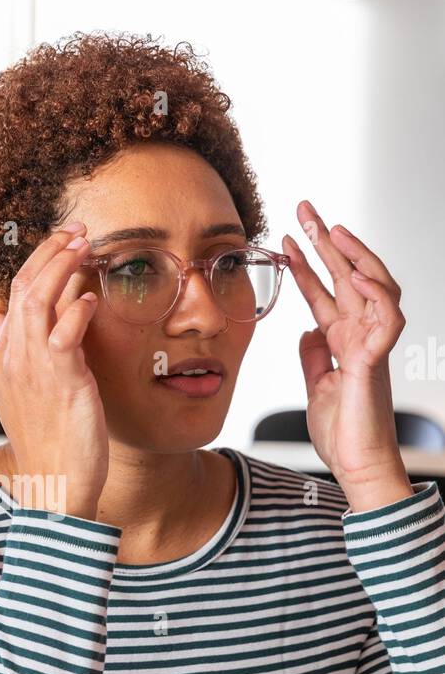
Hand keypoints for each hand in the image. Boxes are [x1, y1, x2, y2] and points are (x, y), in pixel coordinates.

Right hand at [0, 222, 107, 518]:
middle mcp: (12, 359)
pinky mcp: (59, 381)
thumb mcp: (34, 398)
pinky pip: (64, 333)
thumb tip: (21, 327)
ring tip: (85, 244)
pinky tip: (92, 299)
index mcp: (5, 361)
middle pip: (21, 287)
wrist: (53, 489)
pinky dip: (77, 310)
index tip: (64, 245)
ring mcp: (32, 369)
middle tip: (77, 228)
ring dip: (62, 265)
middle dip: (49, 251)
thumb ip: (31, 359)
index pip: (15, 298)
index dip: (38, 265)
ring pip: (37, 299)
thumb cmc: (51, 447)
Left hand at [283, 203, 413, 512]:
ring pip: (375, 285)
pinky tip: (361, 275)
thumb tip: (307, 330)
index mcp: (342, 340)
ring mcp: (371, 345)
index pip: (322, 291)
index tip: (285, 239)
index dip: (304, 264)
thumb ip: (313, 355)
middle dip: (325, 241)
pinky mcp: (377, 360)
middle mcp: (359, 336)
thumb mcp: (315, 385)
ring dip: (355, 255)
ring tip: (333, 231)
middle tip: (305, 208)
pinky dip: (378, 294)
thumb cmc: (341, 433)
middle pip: (345, 276)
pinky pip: (388, 318)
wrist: (355, 465)